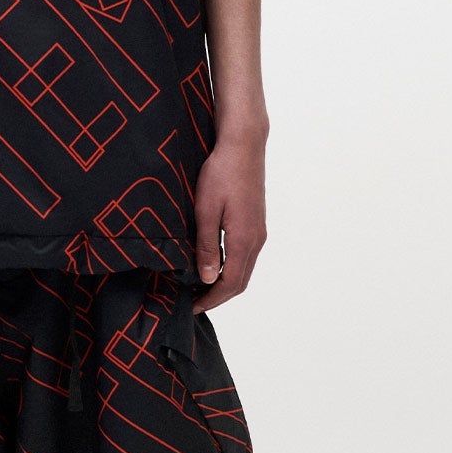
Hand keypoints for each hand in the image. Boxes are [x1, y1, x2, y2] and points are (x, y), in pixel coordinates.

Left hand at [191, 130, 266, 310]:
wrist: (243, 146)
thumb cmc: (221, 174)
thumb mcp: (205, 210)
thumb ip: (206, 246)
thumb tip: (207, 278)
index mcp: (243, 239)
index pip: (230, 283)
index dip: (211, 299)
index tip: (193, 306)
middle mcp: (256, 239)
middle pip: (240, 281)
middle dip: (218, 296)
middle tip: (194, 302)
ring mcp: (258, 231)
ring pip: (244, 269)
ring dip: (224, 283)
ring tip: (200, 286)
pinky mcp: (256, 223)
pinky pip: (245, 255)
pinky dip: (230, 268)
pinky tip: (213, 264)